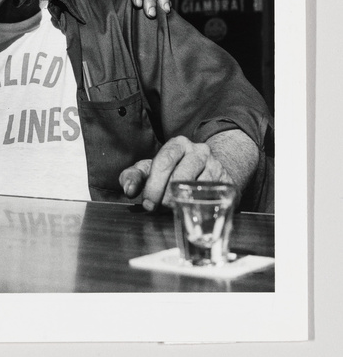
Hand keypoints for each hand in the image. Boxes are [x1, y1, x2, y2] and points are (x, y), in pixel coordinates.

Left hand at [118, 136, 233, 210]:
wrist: (211, 168)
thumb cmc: (175, 170)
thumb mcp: (152, 168)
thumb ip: (135, 175)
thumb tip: (128, 190)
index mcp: (178, 144)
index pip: (164, 161)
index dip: (153, 184)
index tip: (147, 204)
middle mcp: (199, 151)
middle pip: (180, 175)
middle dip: (165, 196)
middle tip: (157, 209)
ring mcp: (216, 166)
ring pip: (197, 188)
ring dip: (181, 203)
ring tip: (172, 210)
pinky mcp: (228, 184)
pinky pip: (213, 198)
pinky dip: (199, 207)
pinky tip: (191, 212)